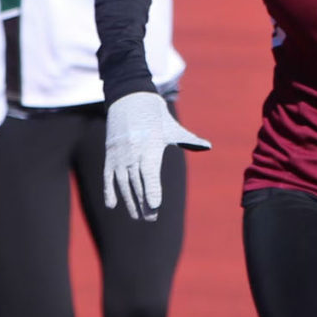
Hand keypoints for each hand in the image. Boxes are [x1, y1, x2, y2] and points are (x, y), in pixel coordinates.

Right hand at [103, 93, 209, 219]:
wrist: (129, 97)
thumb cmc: (155, 115)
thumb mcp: (173, 127)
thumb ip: (189, 140)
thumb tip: (208, 147)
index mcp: (150, 147)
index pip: (150, 174)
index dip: (151, 190)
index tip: (155, 206)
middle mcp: (133, 153)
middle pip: (137, 183)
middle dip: (143, 202)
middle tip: (150, 218)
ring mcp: (119, 155)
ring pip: (122, 183)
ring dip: (129, 201)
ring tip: (136, 216)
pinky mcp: (110, 154)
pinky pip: (107, 176)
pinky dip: (108, 191)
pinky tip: (112, 205)